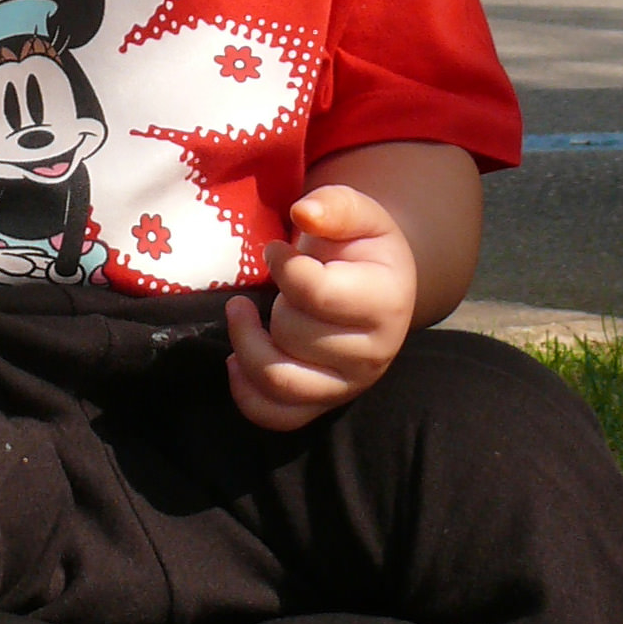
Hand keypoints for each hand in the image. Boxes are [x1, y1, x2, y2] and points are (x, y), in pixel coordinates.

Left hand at [226, 184, 416, 432]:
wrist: (380, 288)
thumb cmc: (362, 248)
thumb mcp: (359, 215)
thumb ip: (335, 206)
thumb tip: (304, 213)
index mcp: (387, 301)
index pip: (315, 292)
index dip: (283, 265)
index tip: (276, 250)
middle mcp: (374, 352)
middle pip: (293, 333)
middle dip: (275, 302)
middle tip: (280, 286)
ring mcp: (349, 385)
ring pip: (280, 380)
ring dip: (247, 345)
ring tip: (240, 313)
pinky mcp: (324, 404)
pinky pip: (277, 417)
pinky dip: (246, 394)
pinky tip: (235, 360)